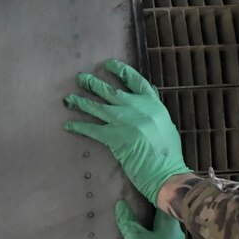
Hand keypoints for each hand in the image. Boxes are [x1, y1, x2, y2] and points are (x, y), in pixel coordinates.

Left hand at [63, 60, 191, 202]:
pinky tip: (68, 124)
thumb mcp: (166, 126)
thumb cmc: (170, 155)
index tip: (109, 64)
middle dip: (94, 84)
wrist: (167, 173)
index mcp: (153, 105)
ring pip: (98, 108)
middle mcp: (138, 109)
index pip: (136, 82)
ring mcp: (125, 123)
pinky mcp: (115, 138)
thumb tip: (147, 99)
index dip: (121, 71)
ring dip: (82, 102)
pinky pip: (92, 129)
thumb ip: (154, 112)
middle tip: (81, 78)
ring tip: (69, 97)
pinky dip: (79, 126)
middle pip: (111, 92)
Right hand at [115, 203, 184, 238]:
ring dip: (156, 226)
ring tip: (142, 220)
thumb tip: (120, 205)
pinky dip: (157, 238)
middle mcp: (177, 234)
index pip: (165, 205)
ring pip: (166, 230)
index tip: (145, 191)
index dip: (156, 197)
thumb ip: (127, 221)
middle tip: (141, 203)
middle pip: (166, 217)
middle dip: (155, 211)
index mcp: (171, 225)